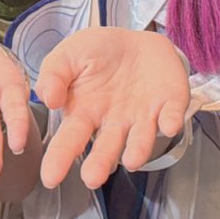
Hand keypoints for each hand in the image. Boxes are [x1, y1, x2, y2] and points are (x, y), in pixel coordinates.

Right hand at [35, 27, 192, 189]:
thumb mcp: (67, 56)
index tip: (50, 178)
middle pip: (106, 149)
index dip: (59, 159)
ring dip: (138, 150)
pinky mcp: (169, 104)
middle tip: (92, 178)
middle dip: (100, 164)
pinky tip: (168, 125)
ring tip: (131, 160)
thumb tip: (49, 99)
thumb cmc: (96, 53)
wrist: (134, 40)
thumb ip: (53, 75)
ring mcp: (142, 117)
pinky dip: (170, 121)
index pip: (69, 140)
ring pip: (140, 140)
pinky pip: (170, 116)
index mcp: (84, 113)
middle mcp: (114, 123)